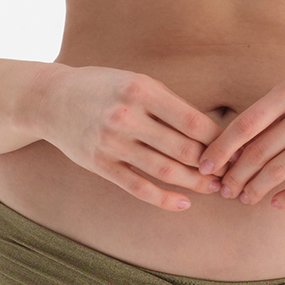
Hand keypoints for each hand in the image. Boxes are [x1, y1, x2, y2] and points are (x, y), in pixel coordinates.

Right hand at [35, 65, 222, 210]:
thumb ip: (168, 104)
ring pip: (164, 170)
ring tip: (215, 188)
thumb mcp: (136, 81)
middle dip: (212, 165)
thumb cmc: (103, 87)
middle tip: (232, 173)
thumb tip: (212, 131)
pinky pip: (138, 187)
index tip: (235, 148)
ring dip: (195, 183)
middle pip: (182, 148)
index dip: (218, 139)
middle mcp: (126, 116)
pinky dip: (164, 199)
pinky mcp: (100, 164)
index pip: (192, 121)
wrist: (50, 99)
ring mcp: (111, 143)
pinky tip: (184, 204)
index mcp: (141, 90)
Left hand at [198, 69, 284, 209]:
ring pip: (279, 170)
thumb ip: (276, 110)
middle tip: (223, 191)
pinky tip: (276, 204)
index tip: (204, 166)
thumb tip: (237, 142)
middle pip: (258, 151)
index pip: (245, 124)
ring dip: (256, 189)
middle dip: (235, 175)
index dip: (221, 149)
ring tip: (245, 199)